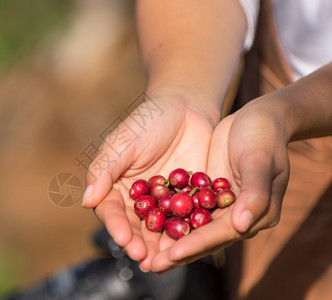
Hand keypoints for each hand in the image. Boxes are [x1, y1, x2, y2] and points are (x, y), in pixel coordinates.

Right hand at [82, 93, 214, 270]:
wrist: (186, 109)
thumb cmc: (148, 121)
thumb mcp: (123, 142)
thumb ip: (105, 169)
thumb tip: (86, 201)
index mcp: (115, 186)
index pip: (112, 211)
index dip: (117, 227)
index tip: (124, 240)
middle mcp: (136, 199)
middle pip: (135, 227)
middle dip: (138, 244)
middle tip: (144, 259)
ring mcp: (162, 203)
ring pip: (159, 229)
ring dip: (160, 247)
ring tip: (164, 262)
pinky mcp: (186, 202)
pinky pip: (186, 221)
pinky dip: (186, 234)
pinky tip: (190, 245)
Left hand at [151, 99, 290, 270]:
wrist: (257, 117)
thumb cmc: (264, 136)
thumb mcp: (261, 160)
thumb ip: (254, 193)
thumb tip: (241, 226)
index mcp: (255, 214)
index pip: (220, 235)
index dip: (195, 246)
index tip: (171, 255)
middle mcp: (236, 216)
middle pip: (202, 238)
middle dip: (175, 252)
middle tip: (148, 265)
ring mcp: (219, 205)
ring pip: (190, 226)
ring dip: (167, 239)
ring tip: (141, 251)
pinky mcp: (205, 193)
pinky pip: (184, 208)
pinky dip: (167, 215)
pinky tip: (145, 222)